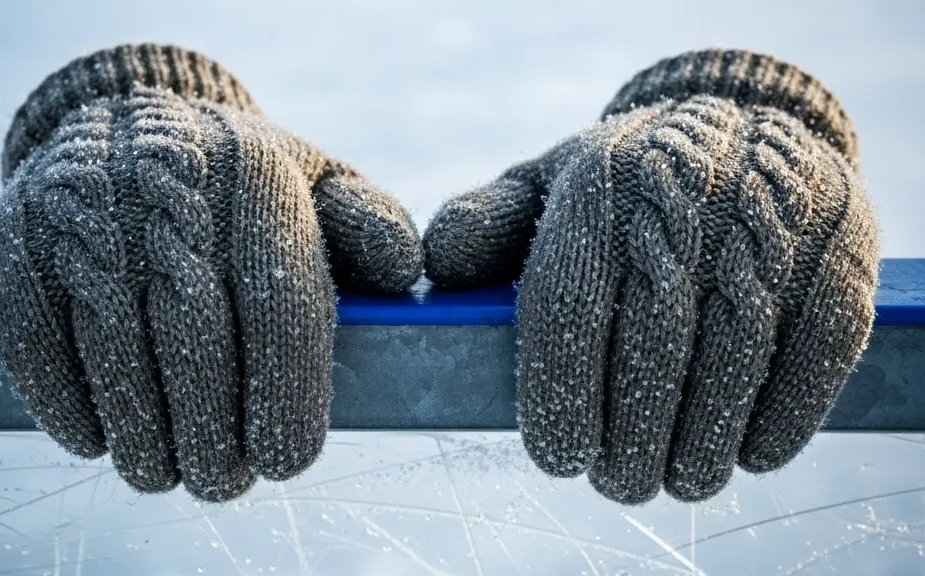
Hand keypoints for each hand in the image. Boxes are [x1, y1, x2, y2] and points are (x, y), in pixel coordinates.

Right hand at [0, 44, 422, 501]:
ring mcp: (87, 207)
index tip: (285, 461)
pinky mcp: (19, 231)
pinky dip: (64, 401)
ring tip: (164, 473)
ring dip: (139, 433)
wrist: (128, 113)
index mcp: (261, 179)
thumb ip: (370, 225)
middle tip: (221, 482)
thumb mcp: (318, 182)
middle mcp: (171, 185)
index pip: (279, 308)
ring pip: (112, 347)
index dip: (283, 398)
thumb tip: (406, 271)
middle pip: (193, 339)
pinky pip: (33, 333)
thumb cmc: (240, 179)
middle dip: (210, 433)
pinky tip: (95, 440)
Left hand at [424, 49, 879, 503]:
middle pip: (653, 350)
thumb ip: (484, 224)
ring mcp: (770, 219)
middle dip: (632, 441)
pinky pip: (817, 346)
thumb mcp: (546, 182)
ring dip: (704, 443)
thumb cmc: (625, 180)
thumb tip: (438, 269)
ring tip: (679, 480)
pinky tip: (750, 454)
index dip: (562, 401)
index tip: (559, 459)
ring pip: (735, 359)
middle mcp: (683, 196)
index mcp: (598, 186)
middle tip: (621, 482)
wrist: (743, 119)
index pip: (569, 313)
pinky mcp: (840, 245)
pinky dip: (783, 416)